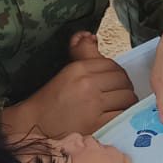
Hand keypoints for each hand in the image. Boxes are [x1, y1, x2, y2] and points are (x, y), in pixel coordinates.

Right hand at [2, 31, 134, 141]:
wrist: (34, 126)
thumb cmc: (49, 101)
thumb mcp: (67, 73)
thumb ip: (83, 54)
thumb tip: (90, 36)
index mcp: (79, 69)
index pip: (112, 65)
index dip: (117, 74)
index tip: (113, 84)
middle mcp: (88, 84)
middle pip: (123, 80)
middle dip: (124, 88)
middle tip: (119, 96)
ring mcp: (94, 104)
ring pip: (127, 97)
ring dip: (127, 103)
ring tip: (119, 107)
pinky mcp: (98, 124)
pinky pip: (124, 115)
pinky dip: (125, 116)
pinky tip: (118, 118)